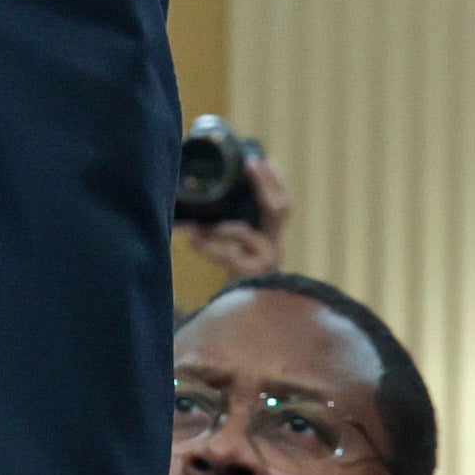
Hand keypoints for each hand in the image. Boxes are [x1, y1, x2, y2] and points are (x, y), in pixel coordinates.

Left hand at [178, 143, 294, 284]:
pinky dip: (209, 246)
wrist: (235, 316)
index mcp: (270, 236)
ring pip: (244, 229)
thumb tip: (200, 201)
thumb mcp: (231, 248)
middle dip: (264, 183)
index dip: (274, 181)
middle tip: (250, 164)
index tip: (261, 158)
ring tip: (197, 224)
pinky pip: (228, 253)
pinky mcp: (251, 274)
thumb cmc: (228, 275)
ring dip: (219, 224)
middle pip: (279, 208)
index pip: (281, 203)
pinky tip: (193, 241)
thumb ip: (224, 227)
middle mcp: (274, 245)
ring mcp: (266, 260)